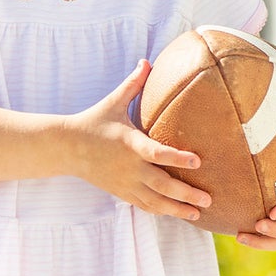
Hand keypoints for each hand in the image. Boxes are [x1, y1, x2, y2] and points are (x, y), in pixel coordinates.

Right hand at [72, 60, 210, 220]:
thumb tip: (147, 61)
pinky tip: (177, 214)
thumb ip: (133, 84)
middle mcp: (129, 167)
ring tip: (198, 214)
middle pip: (162, 185)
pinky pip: (143, 205)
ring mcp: (124, 182)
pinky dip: (161, 211)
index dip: (177, 158)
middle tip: (209, 200)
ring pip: (154, 201)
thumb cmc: (93, 121)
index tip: (198, 162)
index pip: (156, 153)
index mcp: (130, 143)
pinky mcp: (120, 192)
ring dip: (177, 209)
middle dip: (186, 194)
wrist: (66, 147)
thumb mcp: (112, 102)